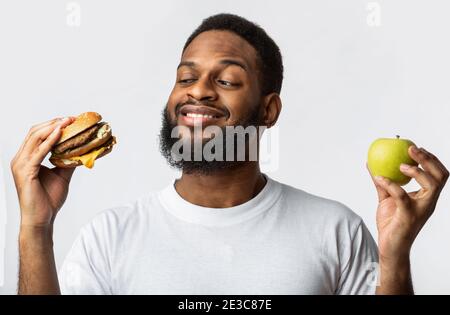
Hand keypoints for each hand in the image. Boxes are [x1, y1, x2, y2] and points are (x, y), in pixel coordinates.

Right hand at [11, 117, 75, 227]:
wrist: (42, 219)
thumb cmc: (48, 200)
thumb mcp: (62, 175)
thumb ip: (68, 161)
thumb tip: (82, 150)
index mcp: (27, 158)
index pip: (38, 135)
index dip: (53, 125)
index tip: (70, 120)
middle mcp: (20, 159)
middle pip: (35, 132)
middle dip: (54, 123)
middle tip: (71, 118)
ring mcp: (20, 165)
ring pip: (35, 138)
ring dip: (53, 128)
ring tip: (67, 121)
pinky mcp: (25, 172)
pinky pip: (38, 152)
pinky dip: (49, 141)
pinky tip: (60, 134)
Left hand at [367, 146, 448, 262]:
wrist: (390, 246)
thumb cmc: (391, 223)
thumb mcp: (387, 198)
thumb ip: (383, 183)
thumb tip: (372, 164)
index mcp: (426, 197)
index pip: (438, 174)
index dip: (430, 159)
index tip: (415, 147)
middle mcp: (428, 202)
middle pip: (441, 176)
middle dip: (429, 160)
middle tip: (411, 149)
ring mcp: (421, 209)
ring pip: (431, 186)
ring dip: (417, 172)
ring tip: (400, 165)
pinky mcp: (409, 216)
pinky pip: (402, 195)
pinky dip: (390, 184)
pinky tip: (378, 177)